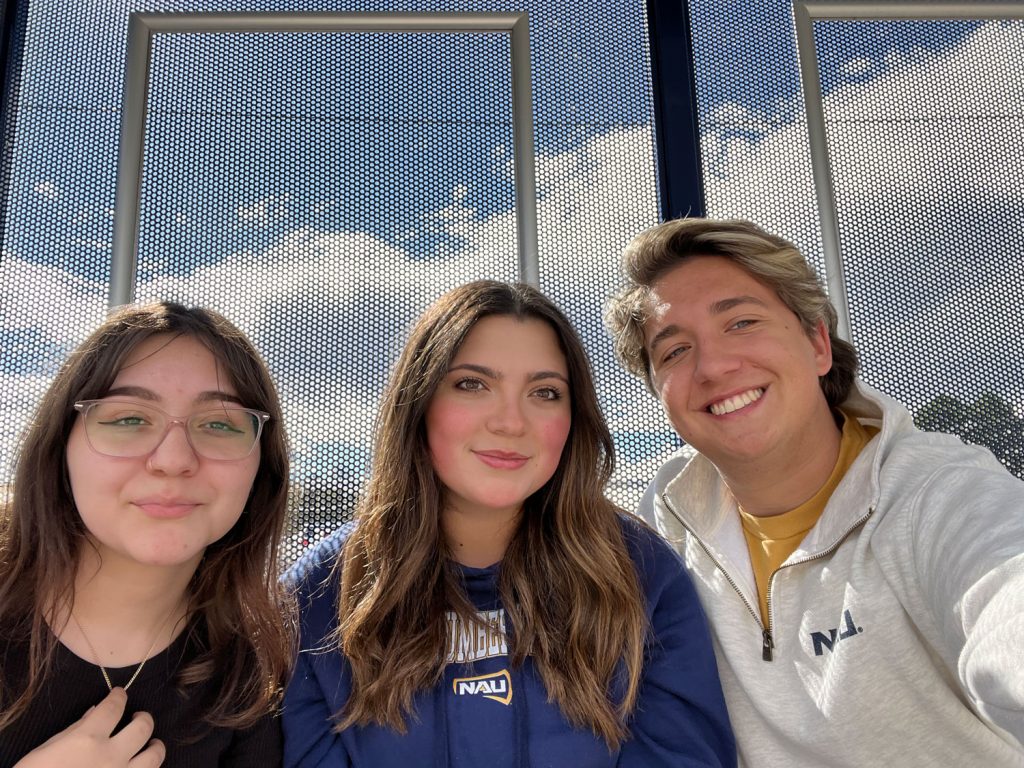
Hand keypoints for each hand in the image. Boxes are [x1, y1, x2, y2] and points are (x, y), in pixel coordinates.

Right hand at [14, 687, 164, 766]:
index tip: (120, 694)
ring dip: (155, 746)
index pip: (114, 707)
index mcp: (87, 739)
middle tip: (139, 716)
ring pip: (154, 757)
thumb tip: (93, 712)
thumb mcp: (45, 750)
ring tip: (151, 744)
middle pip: (143, 727)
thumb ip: (74, 730)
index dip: (119, 697)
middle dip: (144, 718)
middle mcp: (110, 756)